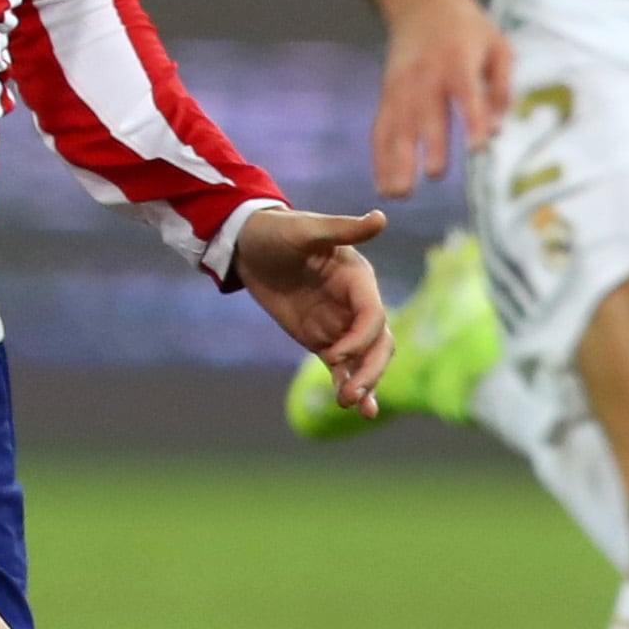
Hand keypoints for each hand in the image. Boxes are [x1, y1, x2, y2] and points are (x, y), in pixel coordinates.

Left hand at [237, 205, 392, 416]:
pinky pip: (340, 367)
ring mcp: (339, 323)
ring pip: (364, 359)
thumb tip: (381, 218)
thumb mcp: (306, 228)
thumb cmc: (278, 230)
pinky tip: (359, 410)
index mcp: (359, 278)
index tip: (336, 355)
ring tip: (351, 405)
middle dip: (370, 370)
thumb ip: (343, 230)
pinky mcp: (320, 338)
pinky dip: (349, 385)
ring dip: (364, 383)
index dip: (361, 338)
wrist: (248, 244)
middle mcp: (355, 303)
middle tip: (352, 394)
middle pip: (378, 343)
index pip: (373, 314)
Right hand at [371, 0, 512, 196]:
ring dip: (396, 160)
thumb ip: (502, 88)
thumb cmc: (468, 30)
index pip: (468, 95)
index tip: (478, 149)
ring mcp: (402, 88)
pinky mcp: (387, 96)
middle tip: (435, 174)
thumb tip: (499, 131)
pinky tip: (383, 186)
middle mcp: (427, 77)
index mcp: (460, 63)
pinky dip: (380, 158)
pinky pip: (381, 130)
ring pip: (397, 127)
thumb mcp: (497, 47)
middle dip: (429, 143)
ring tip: (399, 194)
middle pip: (427, 114)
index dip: (473, 121)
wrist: (420, 2)